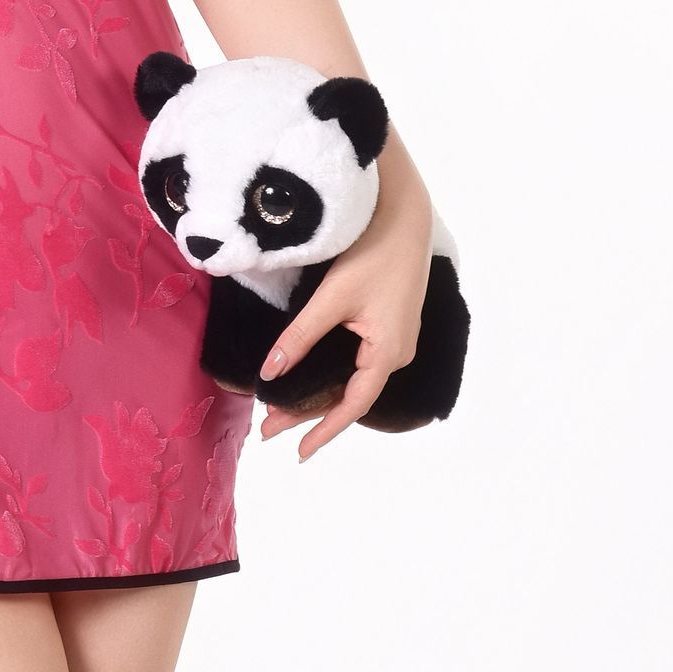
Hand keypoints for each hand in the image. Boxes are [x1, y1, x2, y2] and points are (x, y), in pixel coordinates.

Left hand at [256, 196, 432, 459]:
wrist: (405, 217)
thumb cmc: (373, 253)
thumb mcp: (332, 297)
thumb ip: (301, 335)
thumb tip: (270, 372)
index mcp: (388, 352)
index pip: (352, 405)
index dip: (324, 430)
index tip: (298, 453)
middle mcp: (396, 353)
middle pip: (348, 395)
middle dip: (308, 413)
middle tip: (267, 430)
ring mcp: (395, 341)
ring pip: (351, 379)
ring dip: (317, 393)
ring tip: (277, 410)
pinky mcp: (388, 326)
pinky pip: (357, 362)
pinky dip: (330, 374)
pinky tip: (307, 379)